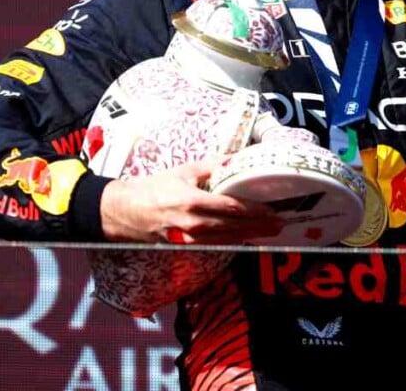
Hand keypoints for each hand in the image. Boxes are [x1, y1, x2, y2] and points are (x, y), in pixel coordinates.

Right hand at [99, 161, 282, 243]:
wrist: (124, 212)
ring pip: (226, 239)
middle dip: (259, 226)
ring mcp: (189, 238)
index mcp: (192, 202)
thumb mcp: (182, 171)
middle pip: (233, 227)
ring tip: (270, 233)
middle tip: (280, 224)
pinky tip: (246, 238)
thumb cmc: (152, 188)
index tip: (272, 210)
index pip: (231, 208)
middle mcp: (193, 224)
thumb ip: (210, 166)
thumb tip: (234, 159)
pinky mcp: (186, 245)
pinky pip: (215, 244)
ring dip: (250, 236)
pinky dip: (233, 241)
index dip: (254, 211)